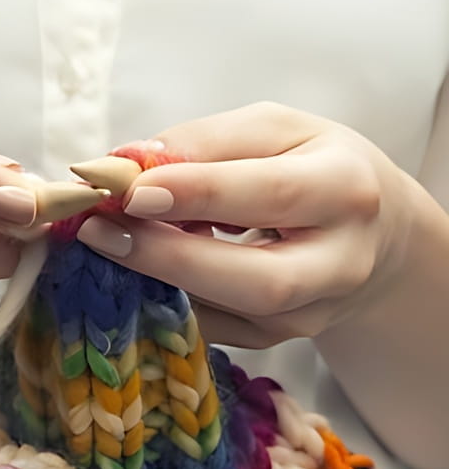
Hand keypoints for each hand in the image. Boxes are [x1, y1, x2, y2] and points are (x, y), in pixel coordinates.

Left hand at [76, 101, 421, 347]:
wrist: (370, 232)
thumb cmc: (314, 166)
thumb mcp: (273, 129)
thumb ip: (204, 141)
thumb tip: (127, 164)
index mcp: (345, 190)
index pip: (271, 195)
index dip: (197, 194)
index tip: (128, 190)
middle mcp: (339, 264)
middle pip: (257, 281)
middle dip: (168, 258)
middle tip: (98, 231)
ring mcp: (310, 314)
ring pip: (229, 314)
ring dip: (156, 279)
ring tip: (107, 240)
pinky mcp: (276, 338)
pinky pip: (210, 326)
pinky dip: (164, 297)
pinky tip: (135, 265)